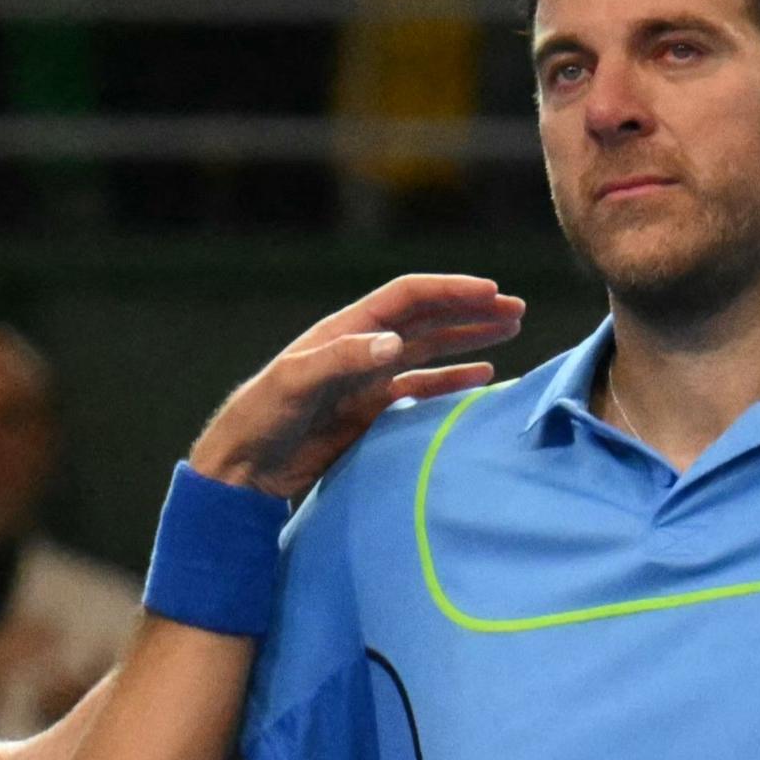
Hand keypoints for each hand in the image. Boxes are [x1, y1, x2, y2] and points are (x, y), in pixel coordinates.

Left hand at [186, 274, 524, 498]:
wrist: (243, 468)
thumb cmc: (261, 418)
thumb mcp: (296, 384)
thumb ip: (343, 360)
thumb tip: (395, 343)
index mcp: (346, 331)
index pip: (408, 297)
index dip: (451, 291)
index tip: (492, 292)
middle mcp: (362, 348)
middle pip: (427, 319)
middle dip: (471, 311)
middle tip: (516, 310)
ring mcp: (367, 381)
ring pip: (429, 351)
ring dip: (468, 339)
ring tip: (509, 331)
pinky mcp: (368, 414)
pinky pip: (420, 391)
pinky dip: (451, 382)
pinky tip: (481, 378)